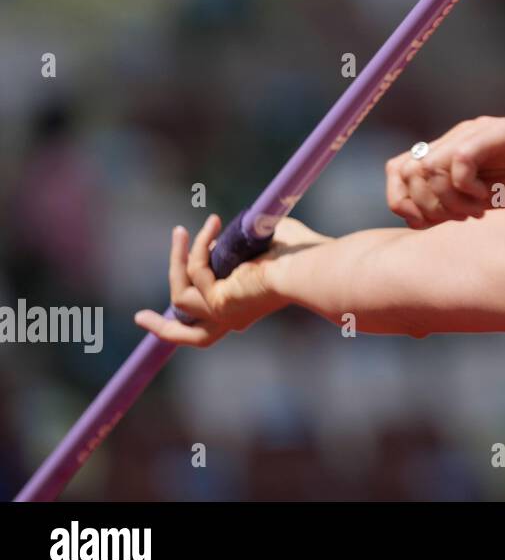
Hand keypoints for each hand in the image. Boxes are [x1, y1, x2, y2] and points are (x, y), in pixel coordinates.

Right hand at [133, 214, 324, 346]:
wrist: (309, 266)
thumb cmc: (298, 253)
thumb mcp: (260, 244)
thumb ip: (237, 242)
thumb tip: (221, 234)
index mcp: (243, 308)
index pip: (206, 326)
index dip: (179, 324)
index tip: (153, 317)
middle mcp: (231, 317)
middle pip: (184, 334)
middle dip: (160, 327)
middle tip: (139, 317)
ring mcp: (223, 313)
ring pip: (180, 295)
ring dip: (178, 259)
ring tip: (181, 230)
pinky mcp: (218, 302)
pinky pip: (196, 271)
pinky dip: (199, 247)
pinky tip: (212, 225)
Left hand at [385, 113, 504, 228]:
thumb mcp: (494, 195)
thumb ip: (459, 201)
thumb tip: (422, 220)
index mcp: (453, 150)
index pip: (399, 168)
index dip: (403, 201)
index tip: (430, 223)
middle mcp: (458, 137)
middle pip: (407, 170)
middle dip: (426, 206)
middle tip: (460, 218)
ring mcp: (475, 132)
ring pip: (428, 167)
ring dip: (447, 200)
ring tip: (477, 210)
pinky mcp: (495, 134)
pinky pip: (458, 162)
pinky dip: (466, 188)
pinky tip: (489, 199)